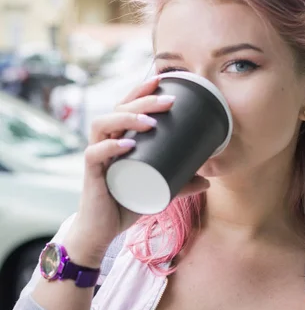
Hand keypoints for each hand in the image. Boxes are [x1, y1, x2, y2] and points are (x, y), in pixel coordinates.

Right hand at [65, 76, 208, 266]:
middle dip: (143, 101)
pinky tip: (128, 144)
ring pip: (102, 124)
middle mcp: (105, 141)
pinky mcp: (91, 174)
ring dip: (126, 118)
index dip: (141, 90)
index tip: (162, 79)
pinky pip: (94, 154)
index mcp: (118, 137)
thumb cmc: (126, 203)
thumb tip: (209, 180)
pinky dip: (110, 146)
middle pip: (118, 109)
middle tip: (169, 102)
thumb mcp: (159, 191)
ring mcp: (97, 156)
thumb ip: (181, 184)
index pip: (126, 104)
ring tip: (151, 122)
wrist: (103, 230)